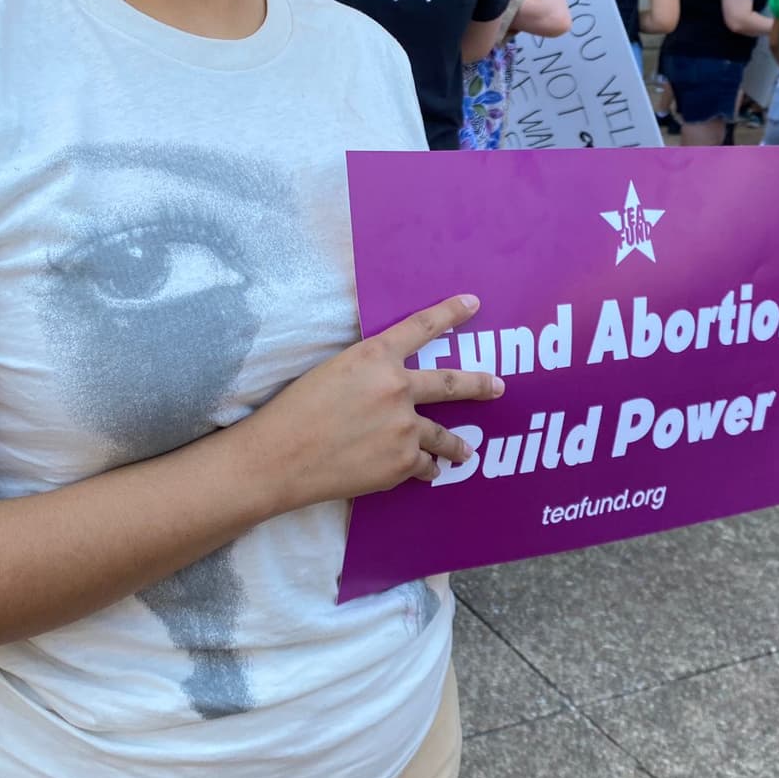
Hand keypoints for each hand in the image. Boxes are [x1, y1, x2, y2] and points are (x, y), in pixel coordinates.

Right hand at [241, 294, 504, 510]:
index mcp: (375, 357)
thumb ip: (369, 372)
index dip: (450, 313)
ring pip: (443, 435)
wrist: (279, 458)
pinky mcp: (401, 463)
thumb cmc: (294, 412)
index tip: (473, 303)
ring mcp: (404, 427)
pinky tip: (426, 473)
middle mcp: (397, 388)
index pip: (421, 327)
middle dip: (479, 384)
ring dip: (456, 446)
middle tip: (498, 386)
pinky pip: (423, 465)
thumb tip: (391, 384)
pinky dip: (424, 468)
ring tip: (466, 452)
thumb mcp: (332, 371)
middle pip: (450, 383)